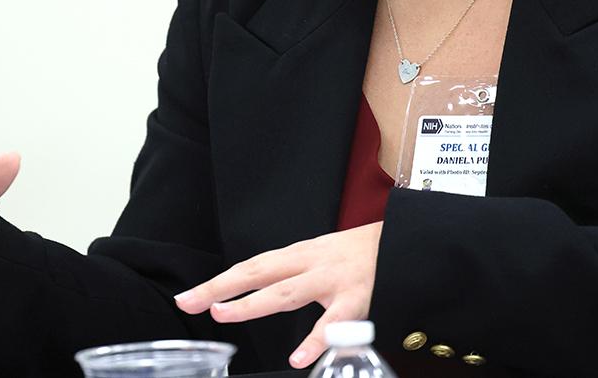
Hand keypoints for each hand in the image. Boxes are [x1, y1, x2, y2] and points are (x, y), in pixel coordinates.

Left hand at [173, 222, 382, 369]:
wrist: (407, 239)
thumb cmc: (363, 253)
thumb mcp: (324, 256)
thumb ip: (295, 273)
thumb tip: (260, 291)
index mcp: (302, 254)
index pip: (253, 267)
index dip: (221, 281)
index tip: (189, 297)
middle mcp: (311, 262)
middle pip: (259, 272)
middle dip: (222, 287)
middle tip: (191, 302)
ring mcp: (333, 279)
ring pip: (287, 291)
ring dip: (253, 303)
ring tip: (225, 314)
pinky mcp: (358, 298)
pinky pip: (334, 323)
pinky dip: (316, 340)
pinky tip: (299, 358)